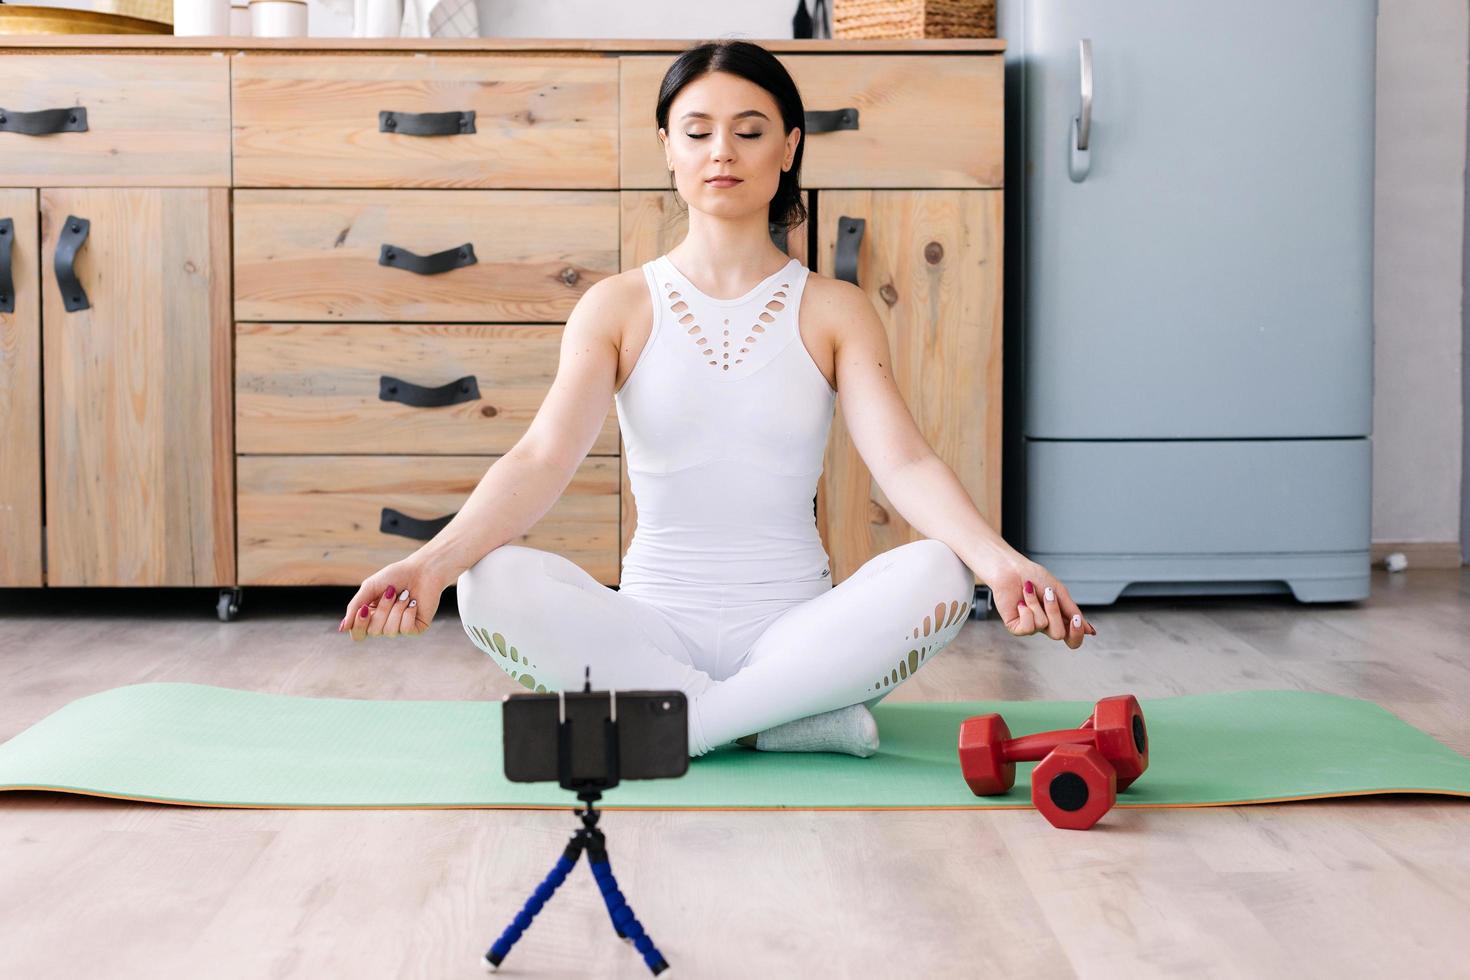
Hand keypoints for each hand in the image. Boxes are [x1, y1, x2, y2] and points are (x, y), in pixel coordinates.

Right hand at [337, 554, 450, 641]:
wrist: (422, 569)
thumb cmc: (396, 576)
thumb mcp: (370, 588)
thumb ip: (355, 607)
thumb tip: (341, 628)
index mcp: (370, 616)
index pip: (357, 634)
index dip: (359, 624)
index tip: (365, 608)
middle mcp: (383, 625)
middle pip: (373, 631)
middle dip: (382, 610)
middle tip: (391, 593)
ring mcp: (399, 628)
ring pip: (389, 631)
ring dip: (396, 609)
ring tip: (405, 595)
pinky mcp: (415, 628)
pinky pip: (405, 629)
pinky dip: (408, 613)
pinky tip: (413, 603)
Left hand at [981, 551, 1095, 649]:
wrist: (1012, 569)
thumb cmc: (1035, 577)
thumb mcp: (1060, 593)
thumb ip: (1073, 612)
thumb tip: (1090, 631)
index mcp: (1059, 619)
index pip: (1073, 639)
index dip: (1077, 634)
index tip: (1075, 619)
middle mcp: (1046, 626)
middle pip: (1059, 634)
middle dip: (1054, 611)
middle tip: (1048, 593)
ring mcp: (1031, 627)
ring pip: (1044, 626)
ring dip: (1037, 604)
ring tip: (1029, 591)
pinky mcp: (1015, 627)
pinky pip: (1028, 627)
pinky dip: (1026, 609)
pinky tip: (1020, 601)